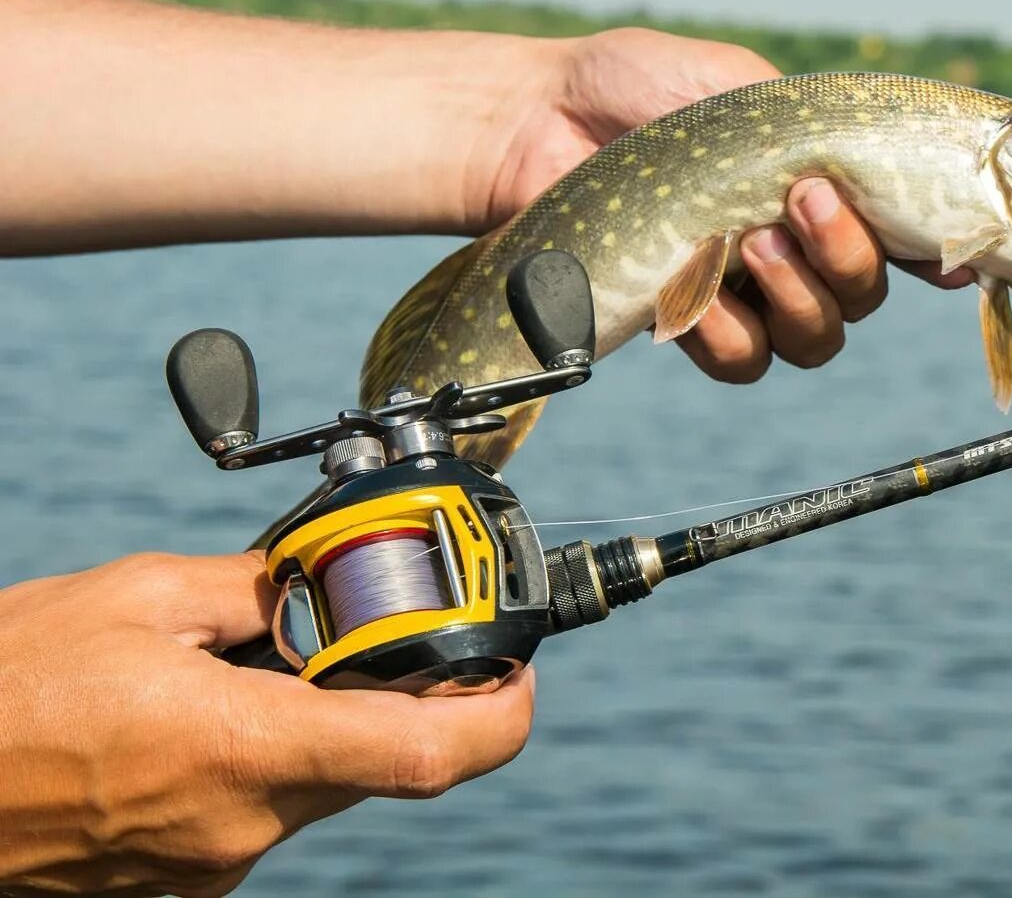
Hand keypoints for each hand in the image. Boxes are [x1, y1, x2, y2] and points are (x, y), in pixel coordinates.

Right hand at [0, 552, 533, 897]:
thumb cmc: (1, 693)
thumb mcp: (133, 599)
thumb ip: (252, 590)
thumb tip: (314, 583)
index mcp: (245, 749)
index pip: (431, 754)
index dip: (502, 715)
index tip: (520, 673)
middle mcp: (243, 826)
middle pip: (384, 760)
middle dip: (402, 696)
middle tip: (385, 635)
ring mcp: (210, 865)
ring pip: (320, 782)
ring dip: (322, 721)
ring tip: (261, 663)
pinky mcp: (180, 880)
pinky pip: (258, 809)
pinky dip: (263, 755)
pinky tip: (205, 712)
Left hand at [476, 27, 973, 382]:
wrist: (539, 123)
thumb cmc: (638, 88)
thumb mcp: (741, 83)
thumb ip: (816, 131)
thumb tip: (892, 168)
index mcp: (819, 191)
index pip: (901, 238)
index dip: (935, 255)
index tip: (948, 254)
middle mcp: (793, 251)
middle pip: (864, 297)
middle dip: (848, 255)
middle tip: (803, 200)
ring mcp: (744, 295)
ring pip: (817, 338)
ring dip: (800, 296)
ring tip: (753, 244)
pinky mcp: (689, 326)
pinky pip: (743, 359)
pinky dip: (730, 330)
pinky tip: (696, 294)